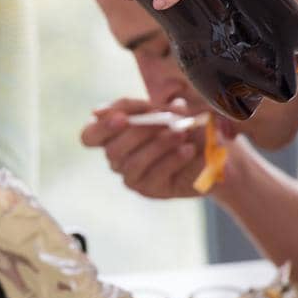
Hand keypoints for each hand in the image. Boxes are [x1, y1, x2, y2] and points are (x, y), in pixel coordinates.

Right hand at [80, 98, 204, 199]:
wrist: (207, 148)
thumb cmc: (177, 124)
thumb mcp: (158, 108)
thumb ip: (135, 107)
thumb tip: (99, 111)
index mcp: (111, 135)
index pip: (89, 136)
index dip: (101, 128)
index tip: (122, 118)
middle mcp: (116, 159)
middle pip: (113, 150)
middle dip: (139, 133)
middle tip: (165, 119)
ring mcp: (131, 176)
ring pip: (133, 163)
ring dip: (158, 145)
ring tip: (181, 132)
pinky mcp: (150, 189)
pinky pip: (155, 175)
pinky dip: (173, 159)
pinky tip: (188, 149)